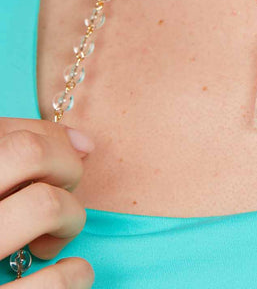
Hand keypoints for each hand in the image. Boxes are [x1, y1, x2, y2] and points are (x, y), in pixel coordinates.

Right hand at [0, 117, 94, 285]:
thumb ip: (21, 152)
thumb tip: (84, 143)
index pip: (19, 135)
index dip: (54, 145)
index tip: (59, 166)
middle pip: (30, 152)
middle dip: (65, 166)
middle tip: (63, 193)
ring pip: (47, 204)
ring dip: (72, 217)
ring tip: (54, 238)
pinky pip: (53, 281)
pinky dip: (76, 274)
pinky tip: (71, 273)